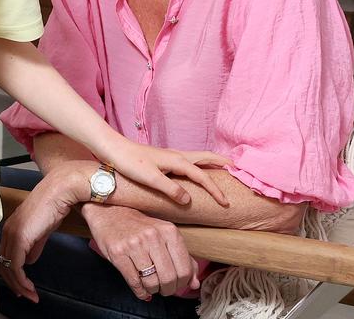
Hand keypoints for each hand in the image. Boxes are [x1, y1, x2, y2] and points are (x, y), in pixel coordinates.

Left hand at [0, 167, 89, 302]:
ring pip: (7, 267)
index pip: (4, 256)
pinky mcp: (19, 237)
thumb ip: (34, 245)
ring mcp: (12, 233)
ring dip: (19, 285)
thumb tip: (29, 260)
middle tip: (25, 295)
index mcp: (11, 228)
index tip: (22, 287)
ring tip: (30, 295)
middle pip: (2, 264)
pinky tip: (30, 287)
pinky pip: (15, 265)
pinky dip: (21, 280)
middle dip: (14, 283)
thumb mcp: (42, 230)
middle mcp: (7, 231)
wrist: (59, 192)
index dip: (11, 274)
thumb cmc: (53, 206)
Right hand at [86, 204, 199, 299]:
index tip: (177, 284)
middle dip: (168, 289)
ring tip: (151, 286)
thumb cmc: (140, 227)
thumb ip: (183, 258)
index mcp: (169, 231)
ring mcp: (134, 244)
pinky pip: (133, 282)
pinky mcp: (118, 252)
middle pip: (169, 278)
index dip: (183, 283)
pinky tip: (141, 289)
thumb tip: (195, 283)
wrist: (109, 213)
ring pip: (151, 282)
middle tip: (164, 289)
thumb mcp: (165, 236)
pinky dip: (140, 292)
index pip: (184, 269)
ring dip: (153, 290)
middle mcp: (152, 236)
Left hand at [108, 137, 229, 205]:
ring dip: (214, 162)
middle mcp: (178, 155)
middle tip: (239, 170)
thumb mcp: (151, 179)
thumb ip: (171, 189)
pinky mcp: (165, 158)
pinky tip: (198, 171)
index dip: (216, 190)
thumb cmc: (130, 164)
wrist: (114, 150)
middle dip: (224, 164)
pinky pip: (191, 160)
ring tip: (225, 168)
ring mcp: (172, 155)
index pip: (203, 177)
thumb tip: (189, 200)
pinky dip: (201, 164)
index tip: (226, 203)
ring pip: (199, 157)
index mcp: (178, 161)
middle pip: (207, 158)